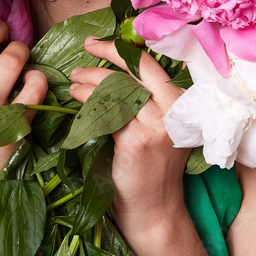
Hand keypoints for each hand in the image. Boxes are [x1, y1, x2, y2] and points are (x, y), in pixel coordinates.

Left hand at [67, 36, 189, 235]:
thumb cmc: (151, 169)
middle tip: (85, 47)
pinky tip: (76, 98)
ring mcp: (157, 123)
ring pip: (117, 86)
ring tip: (74, 80)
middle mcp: (174, 108)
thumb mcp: (156, 127)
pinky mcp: (138, 139)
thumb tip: (110, 70)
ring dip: (90, 78)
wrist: (155, 211)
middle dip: (107, 51)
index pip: (149, 63)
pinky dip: (87, 100)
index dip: (121, 48)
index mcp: (181, 102)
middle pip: (137, 66)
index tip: (97, 43)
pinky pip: (106, 110)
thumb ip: (143, 100)